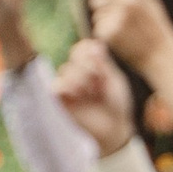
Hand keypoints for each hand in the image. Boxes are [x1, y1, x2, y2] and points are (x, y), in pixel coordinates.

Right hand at [54, 37, 136, 153]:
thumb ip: (102, 64)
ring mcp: (68, 85)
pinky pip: (57, 86)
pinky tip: (79, 96)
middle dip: (91, 70)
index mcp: (91, 65)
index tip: (101, 61)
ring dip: (82, 82)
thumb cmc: (116, 104)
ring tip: (91, 95)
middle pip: (76, 57)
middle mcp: (77, 73)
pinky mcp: (60, 99)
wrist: (113, 127)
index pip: (82, 48)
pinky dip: (68, 88)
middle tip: (100, 87)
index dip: (89, 51)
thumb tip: (95, 44)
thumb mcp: (114, 80)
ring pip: (67, 70)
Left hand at [87, 0, 172, 76]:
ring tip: (123, 30)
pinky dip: (105, 33)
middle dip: (101, 6)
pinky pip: (98, 27)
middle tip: (113, 17)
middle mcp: (125, 1)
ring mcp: (117, 17)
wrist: (161, 54)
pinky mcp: (109, 32)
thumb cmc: (154, 27)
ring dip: (104, 21)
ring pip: (97, 14)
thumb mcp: (148, 2)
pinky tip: (120, 38)